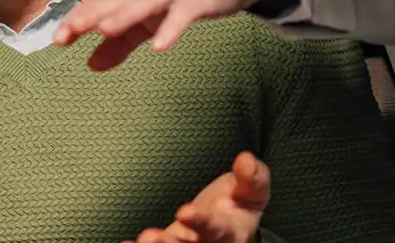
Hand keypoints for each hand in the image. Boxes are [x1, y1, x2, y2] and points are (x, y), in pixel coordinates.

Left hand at [53, 0, 264, 69]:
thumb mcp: (151, 18)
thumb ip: (123, 42)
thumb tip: (91, 65)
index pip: (100, 3)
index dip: (78, 19)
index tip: (56, 39)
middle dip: (90, 15)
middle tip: (64, 35)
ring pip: (144, 2)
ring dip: (124, 15)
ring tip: (103, 31)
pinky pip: (183, 14)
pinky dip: (171, 28)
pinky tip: (159, 46)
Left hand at [125, 152, 270, 242]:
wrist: (231, 225)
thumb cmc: (240, 204)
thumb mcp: (252, 191)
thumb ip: (252, 177)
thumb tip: (246, 159)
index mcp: (229, 232)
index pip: (216, 229)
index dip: (201, 222)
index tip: (184, 212)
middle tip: (153, 237)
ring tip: (142, 240)